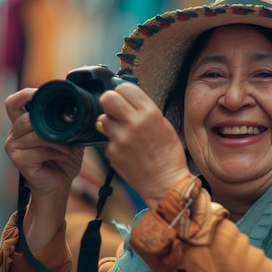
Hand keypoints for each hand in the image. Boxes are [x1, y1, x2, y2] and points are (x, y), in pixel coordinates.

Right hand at [5, 88, 83, 249]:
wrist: (60, 186)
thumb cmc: (63, 161)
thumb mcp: (68, 136)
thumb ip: (66, 122)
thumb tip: (78, 107)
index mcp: (23, 125)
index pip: (14, 103)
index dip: (25, 94)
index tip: (42, 94)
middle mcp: (14, 135)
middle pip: (26, 117)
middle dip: (50, 123)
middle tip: (66, 130)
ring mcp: (13, 148)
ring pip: (35, 133)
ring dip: (57, 140)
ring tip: (67, 148)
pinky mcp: (19, 160)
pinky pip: (39, 149)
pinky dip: (56, 151)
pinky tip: (63, 156)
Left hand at [97, 83, 190, 208]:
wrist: (165, 183)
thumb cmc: (168, 156)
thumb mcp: (163, 125)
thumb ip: (145, 110)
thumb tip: (127, 98)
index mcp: (150, 113)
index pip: (125, 87)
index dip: (122, 92)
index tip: (123, 98)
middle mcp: (134, 123)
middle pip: (108, 98)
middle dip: (110, 102)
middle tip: (115, 111)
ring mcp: (121, 138)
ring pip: (103, 119)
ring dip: (110, 124)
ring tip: (123, 134)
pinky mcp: (112, 152)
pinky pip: (106, 140)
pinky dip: (113, 143)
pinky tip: (126, 150)